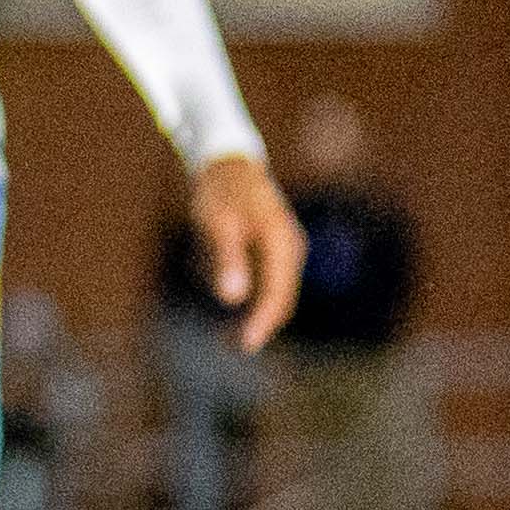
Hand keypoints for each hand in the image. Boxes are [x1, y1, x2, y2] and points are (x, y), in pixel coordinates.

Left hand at [187, 153, 302, 354]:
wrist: (227, 162)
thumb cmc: (220, 192)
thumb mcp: (218, 225)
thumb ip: (228, 260)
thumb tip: (232, 300)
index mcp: (282, 243)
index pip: (278, 294)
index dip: (262, 323)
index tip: (245, 345)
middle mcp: (291, 248)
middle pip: (282, 297)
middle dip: (261, 324)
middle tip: (233, 348)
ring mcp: (287, 248)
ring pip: (278, 292)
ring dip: (258, 315)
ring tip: (228, 337)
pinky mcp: (276, 249)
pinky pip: (271, 281)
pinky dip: (255, 300)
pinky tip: (233, 310)